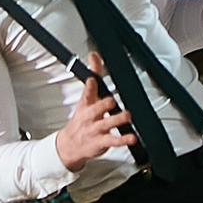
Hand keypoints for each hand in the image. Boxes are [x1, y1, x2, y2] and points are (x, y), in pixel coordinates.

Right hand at [55, 51, 135, 173]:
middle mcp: (90, 116)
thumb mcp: (85, 100)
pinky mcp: (102, 142)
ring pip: (106, 124)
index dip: (90, 85)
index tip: (93, 78)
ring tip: (126, 116)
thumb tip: (94, 56)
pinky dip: (123, 140)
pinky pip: (113, 141)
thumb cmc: (81, 120)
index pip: (87, 92)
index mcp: (86, 104)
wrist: (70, 146)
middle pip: (96, 109)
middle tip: (111, 101)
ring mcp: (96, 129)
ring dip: (117, 120)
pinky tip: (131, 138)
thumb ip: (93, 79)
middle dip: (103, 104)